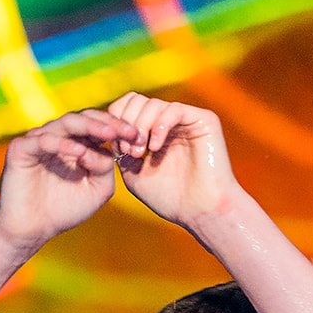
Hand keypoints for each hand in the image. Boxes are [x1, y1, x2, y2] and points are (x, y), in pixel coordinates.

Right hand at [0, 108, 143, 248]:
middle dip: (108, 123)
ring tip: (107, 133)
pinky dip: (60, 143)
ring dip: (88, 126)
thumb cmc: (63, 210)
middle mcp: (58, 137)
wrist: (31, 230)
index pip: (99, 126)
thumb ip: (106, 168)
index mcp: (77, 143)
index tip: (138, 136)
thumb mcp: (97, 190)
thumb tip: (106, 149)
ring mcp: (38, 140)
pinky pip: (42, 140)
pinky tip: (77, 151)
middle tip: (126, 131)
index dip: (119, 128)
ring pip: (65, 123)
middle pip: (84, 118)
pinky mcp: (21, 149)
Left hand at [107, 94, 239, 227]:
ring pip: (153, 104)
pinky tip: (155, 148)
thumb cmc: (170, 198)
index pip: (128, 107)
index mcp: (153, 131)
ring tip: (140, 154)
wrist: (201, 211)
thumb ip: (120, 150)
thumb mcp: (134, 173)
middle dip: (126, 124)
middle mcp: (169, 121)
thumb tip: (109, 130)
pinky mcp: (203, 119)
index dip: (116, 121)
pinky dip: (160, 126)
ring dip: (140, 127)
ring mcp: (186, 119)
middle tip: (129, 152)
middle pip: (137, 100)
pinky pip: (174, 109)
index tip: (116, 149)